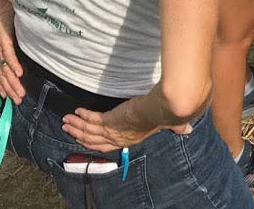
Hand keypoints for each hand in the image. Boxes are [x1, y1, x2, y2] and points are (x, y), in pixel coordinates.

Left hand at [0, 0, 23, 104]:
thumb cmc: (5, 19)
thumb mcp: (9, 35)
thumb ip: (14, 44)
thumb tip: (24, 52)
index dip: (1, 86)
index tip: (7, 97)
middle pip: (3, 77)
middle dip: (10, 90)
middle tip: (18, 101)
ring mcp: (1, 48)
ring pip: (6, 71)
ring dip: (13, 84)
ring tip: (20, 94)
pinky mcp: (5, 41)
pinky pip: (9, 56)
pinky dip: (14, 66)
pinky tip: (19, 74)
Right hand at [62, 102, 187, 152]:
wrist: (164, 108)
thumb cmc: (167, 114)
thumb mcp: (169, 122)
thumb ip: (176, 127)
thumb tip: (188, 130)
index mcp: (132, 139)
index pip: (108, 145)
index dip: (95, 143)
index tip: (85, 139)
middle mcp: (120, 138)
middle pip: (93, 140)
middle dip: (79, 135)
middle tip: (68, 128)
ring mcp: (113, 130)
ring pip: (89, 130)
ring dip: (76, 126)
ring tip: (65, 120)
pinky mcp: (110, 120)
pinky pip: (92, 119)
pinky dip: (83, 116)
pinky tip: (76, 111)